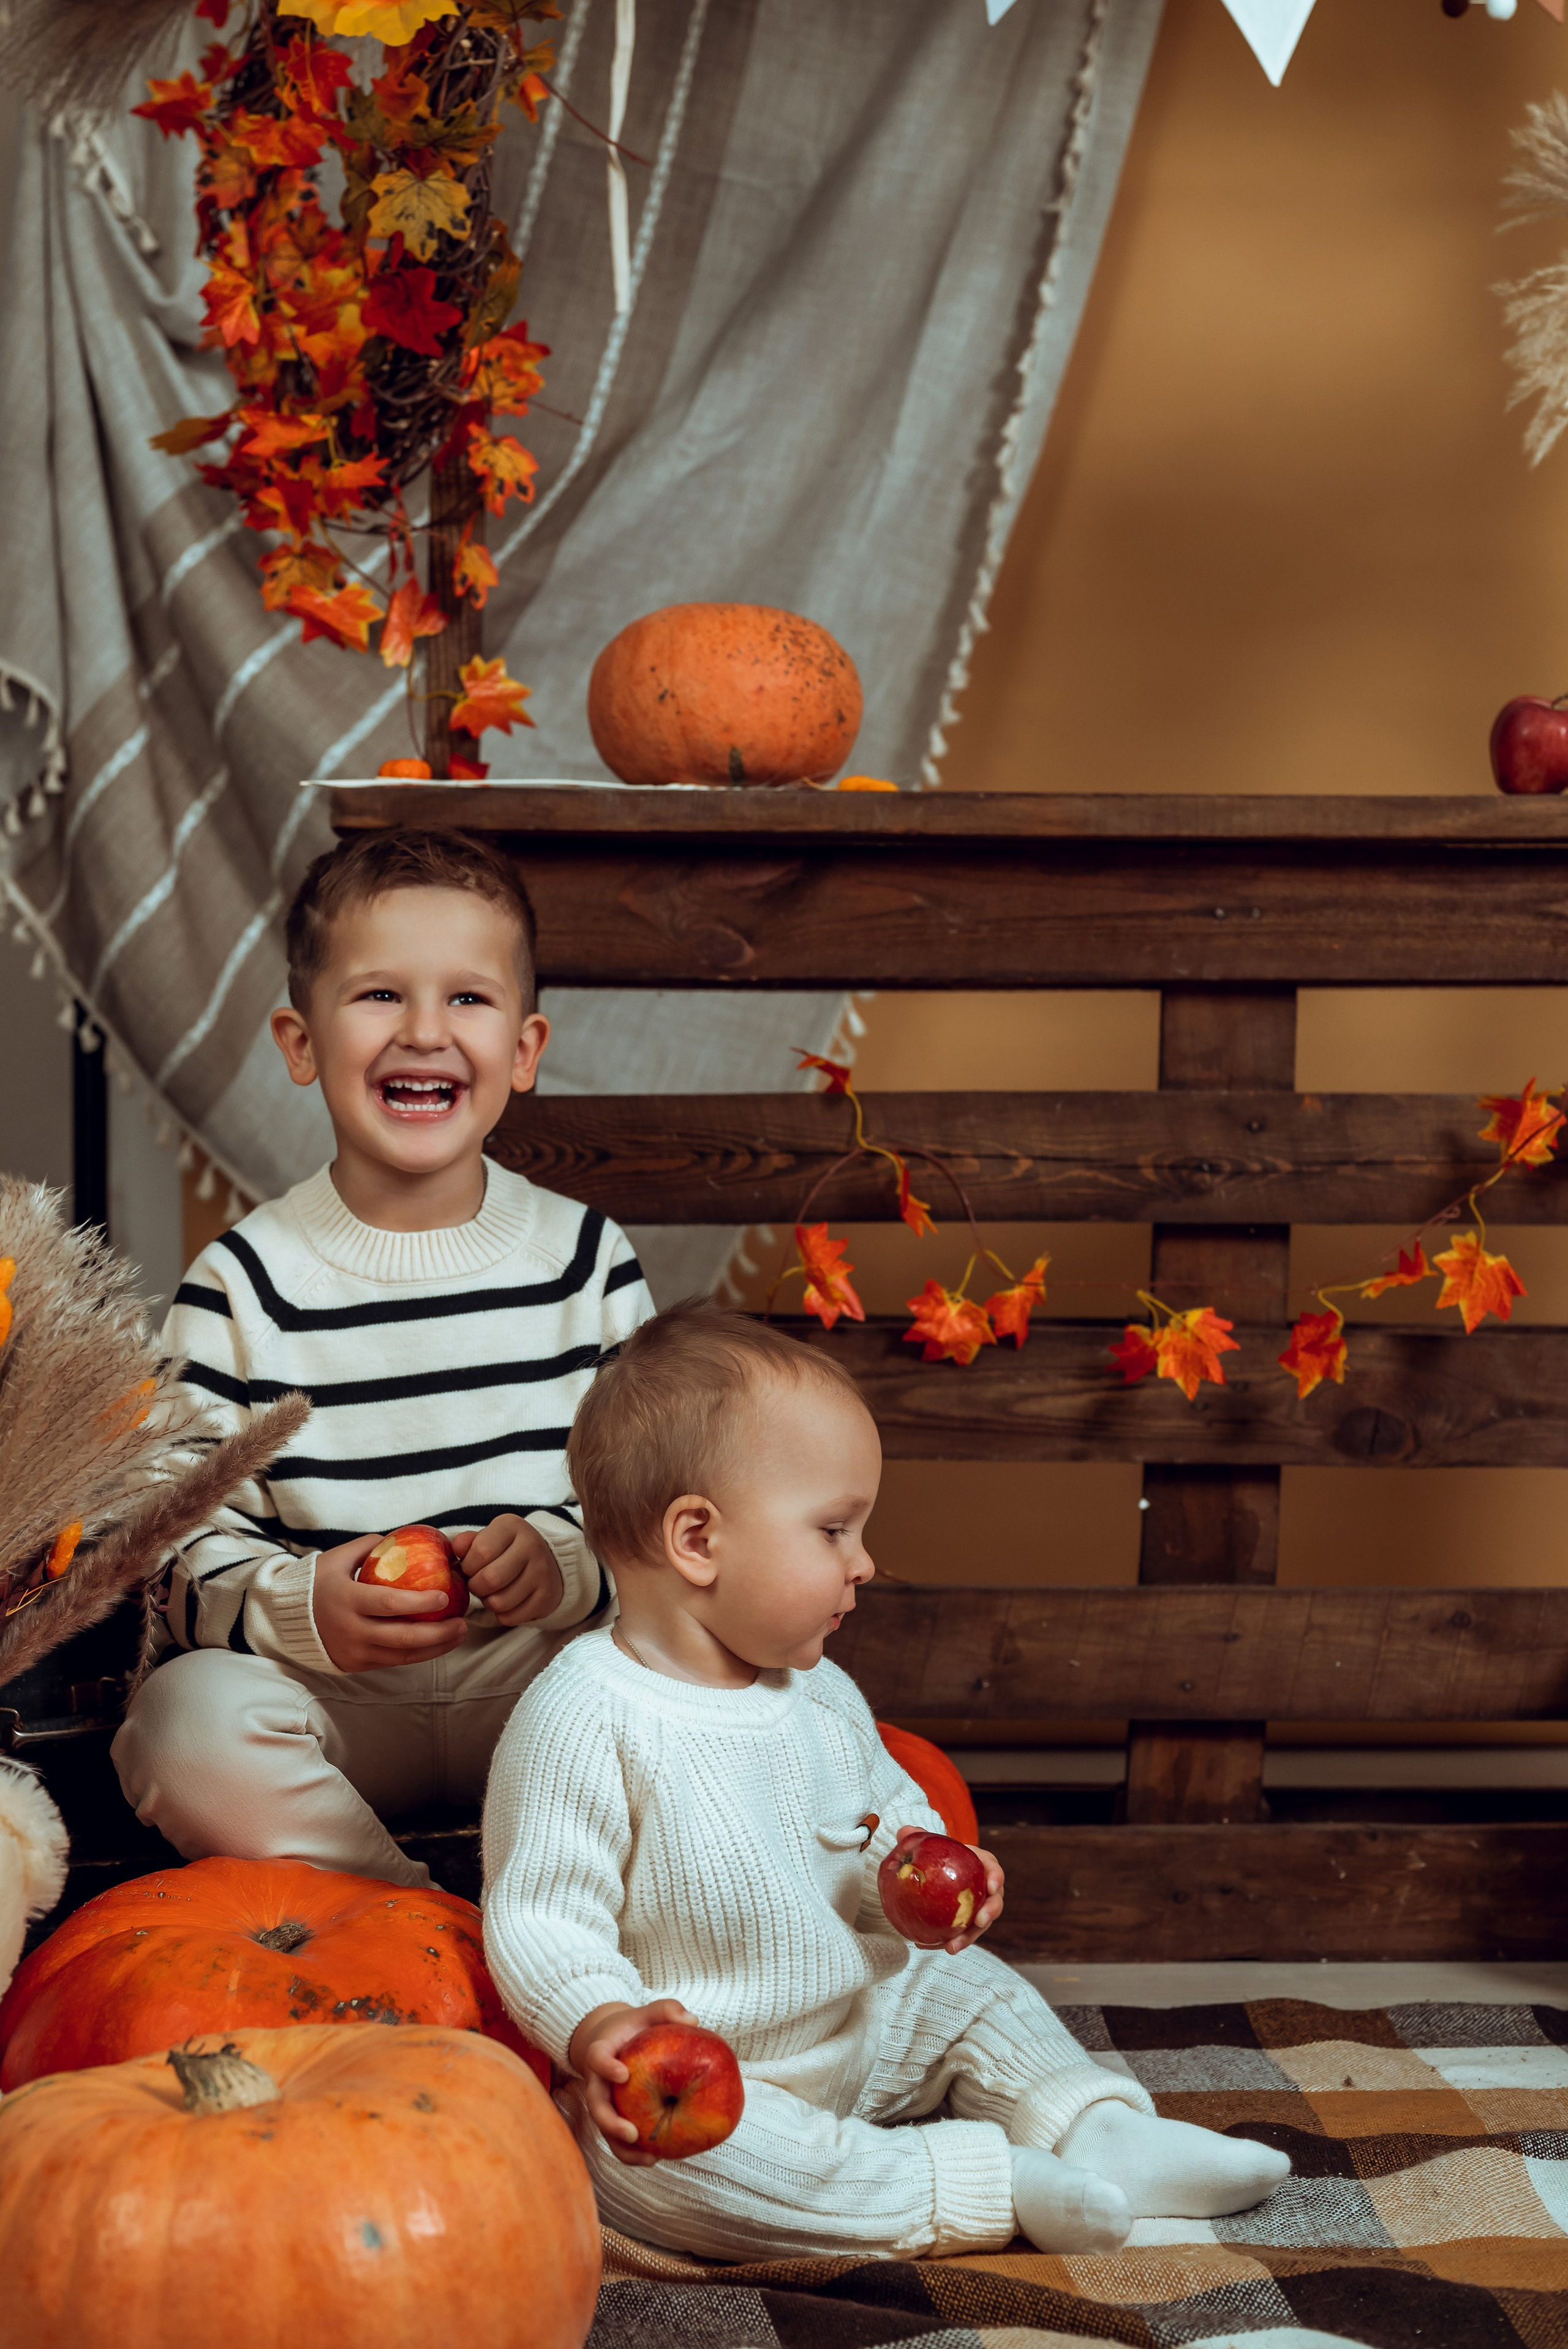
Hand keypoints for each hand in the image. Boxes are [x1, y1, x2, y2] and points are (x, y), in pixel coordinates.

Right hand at [311, 1534, 468, 1672]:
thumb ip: (369, 1547)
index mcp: (346, 1600)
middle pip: (402, 1638)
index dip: (419, 1603)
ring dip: (436, 1648)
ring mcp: (354, 1652)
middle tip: (463, 1622)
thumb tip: (405, 1539)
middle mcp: (351, 1631)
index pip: (389, 1604)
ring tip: (459, 1634)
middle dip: (438, 1633)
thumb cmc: (316, 1584)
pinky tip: (438, 1643)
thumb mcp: (336, 1559)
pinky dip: (419, 1654)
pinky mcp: (357, 1665)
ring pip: (402, 1656)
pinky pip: (393, 1662)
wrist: (285, 1621)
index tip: (444, 1596)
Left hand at [450, 1515, 563, 1626]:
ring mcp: (542, 1572)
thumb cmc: (506, 1550)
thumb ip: (469, 1542)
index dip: (468, 1565)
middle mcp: (531, 1545)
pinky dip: (501, 1614)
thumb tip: (457, 1548)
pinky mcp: (546, 1597)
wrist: (546, 1562)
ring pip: (499, 1602)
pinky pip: (511, 1617)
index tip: (470, 1567)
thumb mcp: (488, 1538)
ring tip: (491, 1592)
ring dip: (488, 1602)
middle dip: (475, 1586)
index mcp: (512, 1526)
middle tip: (477, 1583)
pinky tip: (506, 1601)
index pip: (481, 1551)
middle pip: (490, 1579)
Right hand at [567, 1998, 696, 2166]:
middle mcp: (597, 2082)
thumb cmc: (637, 2027)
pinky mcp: (613, 2118)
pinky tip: (656, 2159)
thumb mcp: (650, 2013)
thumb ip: (667, 2010)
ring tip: (649, 2160)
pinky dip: (633, 2153)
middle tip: (633, 2134)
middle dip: (610, 2123)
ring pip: (605, 2130)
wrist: (615, 2041)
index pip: (597, 2059)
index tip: (623, 2074)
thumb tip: (693, 2021)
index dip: (606, 2067)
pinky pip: (618, 2140)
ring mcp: (603, 2103)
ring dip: (622, 2148)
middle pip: (595, 2106)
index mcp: (601, 2053)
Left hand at [891, 1824, 1004, 1953]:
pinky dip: (948, 1941)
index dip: (996, 1877)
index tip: (991, 1885)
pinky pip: (961, 1934)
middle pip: (994, 1902)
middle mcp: (985, 1890)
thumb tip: (903, 1832)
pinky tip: (927, 1944)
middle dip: (990, 1912)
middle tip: (979, 1921)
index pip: (994, 1869)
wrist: (941, 1873)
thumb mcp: (932, 1845)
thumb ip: (919, 1837)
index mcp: (982, 1866)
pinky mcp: (967, 1924)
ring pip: (979, 1926)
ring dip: (968, 1937)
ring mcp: (978, 1909)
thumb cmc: (942, 1857)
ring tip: (951, 1947)